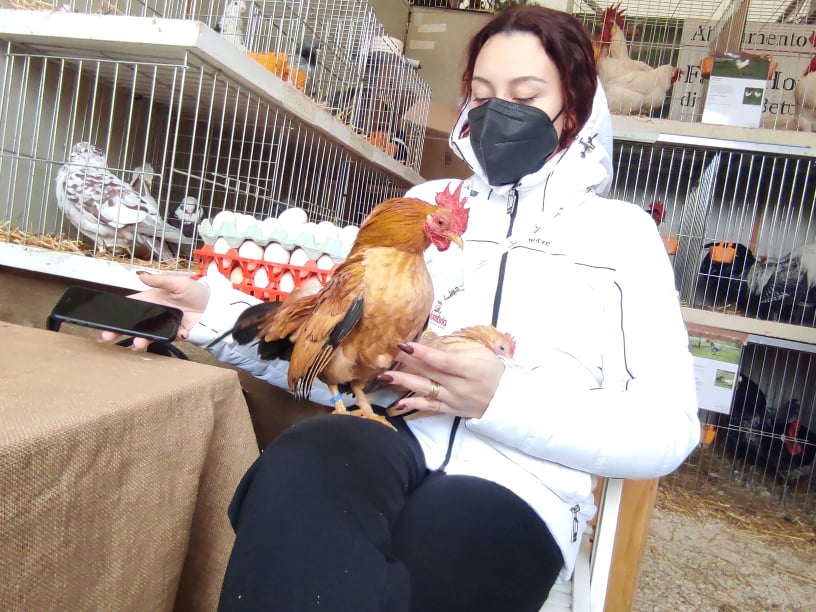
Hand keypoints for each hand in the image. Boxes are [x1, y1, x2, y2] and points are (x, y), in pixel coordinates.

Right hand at [98, 272, 209, 349]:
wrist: (214, 306)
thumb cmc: (197, 292)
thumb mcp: (178, 282)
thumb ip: (159, 280)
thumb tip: (140, 275)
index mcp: (153, 299)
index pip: (132, 305)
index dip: (118, 311)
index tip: (105, 316)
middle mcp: (155, 313)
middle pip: (134, 323)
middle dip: (120, 330)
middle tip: (106, 336)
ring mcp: (163, 325)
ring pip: (146, 334)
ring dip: (139, 339)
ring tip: (135, 343)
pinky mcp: (174, 334)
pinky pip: (165, 339)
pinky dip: (163, 339)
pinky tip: (164, 338)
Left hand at [383, 341, 504, 418]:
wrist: (506, 399)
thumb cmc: (494, 371)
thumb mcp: (481, 355)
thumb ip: (457, 351)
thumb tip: (432, 347)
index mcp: (469, 369)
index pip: (442, 361)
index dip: (423, 353)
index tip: (405, 345)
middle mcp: (459, 386)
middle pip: (429, 373)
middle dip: (407, 362)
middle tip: (388, 354)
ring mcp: (453, 399)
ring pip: (425, 390)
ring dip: (404, 383)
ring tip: (385, 376)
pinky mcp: (450, 410)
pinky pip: (429, 407)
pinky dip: (413, 405)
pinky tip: (398, 403)